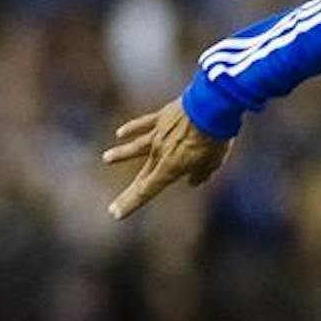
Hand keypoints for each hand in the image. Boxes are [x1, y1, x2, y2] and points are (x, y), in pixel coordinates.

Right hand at [102, 99, 230, 218]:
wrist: (211, 106)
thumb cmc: (215, 137)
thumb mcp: (213, 163)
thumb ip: (201, 175)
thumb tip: (192, 181)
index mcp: (171, 167)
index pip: (146, 190)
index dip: (130, 204)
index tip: (115, 214)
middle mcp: (159, 152)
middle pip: (141, 176)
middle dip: (128, 194)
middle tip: (111, 207)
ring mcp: (158, 134)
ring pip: (135, 147)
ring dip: (121, 154)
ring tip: (106, 159)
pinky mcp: (161, 118)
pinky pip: (143, 125)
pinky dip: (131, 129)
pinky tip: (120, 133)